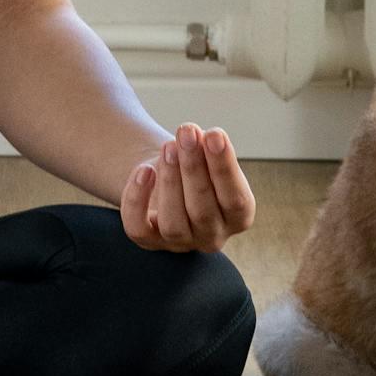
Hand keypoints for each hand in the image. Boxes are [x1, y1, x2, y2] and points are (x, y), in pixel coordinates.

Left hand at [120, 122, 254, 251]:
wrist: (169, 176)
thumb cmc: (198, 165)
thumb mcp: (208, 156)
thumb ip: (207, 149)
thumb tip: (197, 136)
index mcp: (238, 217)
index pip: (236, 200)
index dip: (224, 167)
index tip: (214, 134)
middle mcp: (212, 236)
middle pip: (203, 211)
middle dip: (193, 168)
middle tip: (186, 132)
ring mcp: (180, 242)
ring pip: (173, 224)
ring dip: (170, 182)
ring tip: (168, 148)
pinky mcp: (149, 241)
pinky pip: (139, 228)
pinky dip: (137, 199)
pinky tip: (143, 170)